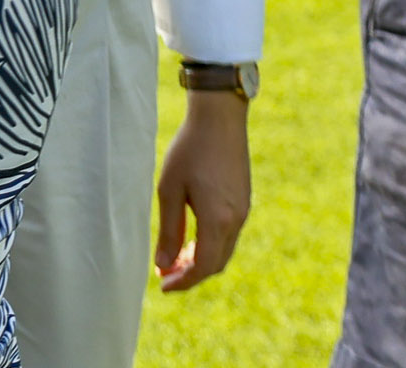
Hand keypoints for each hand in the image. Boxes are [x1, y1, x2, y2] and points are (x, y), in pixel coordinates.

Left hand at [153, 89, 251, 291]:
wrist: (220, 119)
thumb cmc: (189, 150)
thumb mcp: (170, 190)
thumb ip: (169, 231)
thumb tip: (163, 264)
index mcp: (218, 220)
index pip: (203, 266)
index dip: (183, 281)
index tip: (162, 286)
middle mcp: (236, 220)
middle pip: (217, 263)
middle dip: (191, 274)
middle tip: (166, 274)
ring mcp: (243, 210)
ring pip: (224, 249)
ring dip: (201, 259)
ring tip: (175, 258)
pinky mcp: (243, 200)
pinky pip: (228, 234)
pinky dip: (210, 244)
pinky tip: (191, 237)